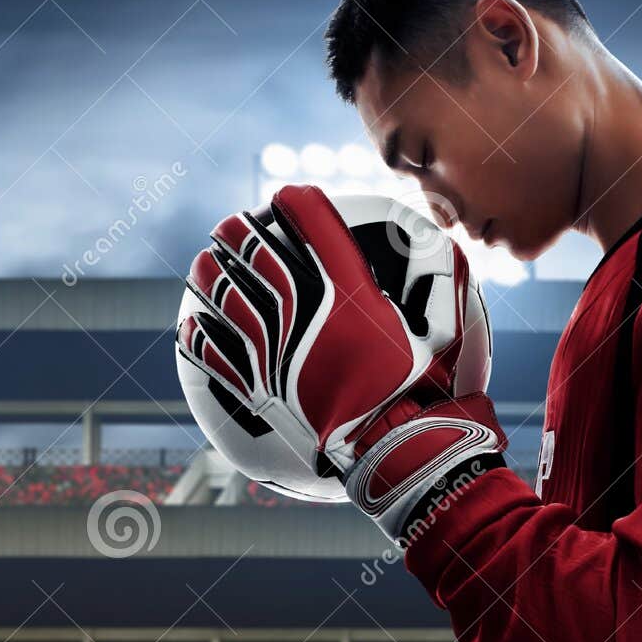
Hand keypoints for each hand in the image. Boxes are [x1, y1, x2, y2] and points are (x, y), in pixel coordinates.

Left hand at [176, 185, 506, 535]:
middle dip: (242, 235)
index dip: (300, 207)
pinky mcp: (262, 389)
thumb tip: (451, 255)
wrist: (393, 446)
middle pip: (263, 261)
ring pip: (233, 302)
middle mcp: (308, 316)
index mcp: (351, 296)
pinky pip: (221, 359)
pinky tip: (190, 330)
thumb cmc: (424, 389)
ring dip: (213, 279)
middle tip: (229, 225)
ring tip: (201, 265)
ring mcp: (279, 353)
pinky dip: (203, 341)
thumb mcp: (446, 333)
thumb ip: (444, 291)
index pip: (319, 233)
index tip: (286, 195)